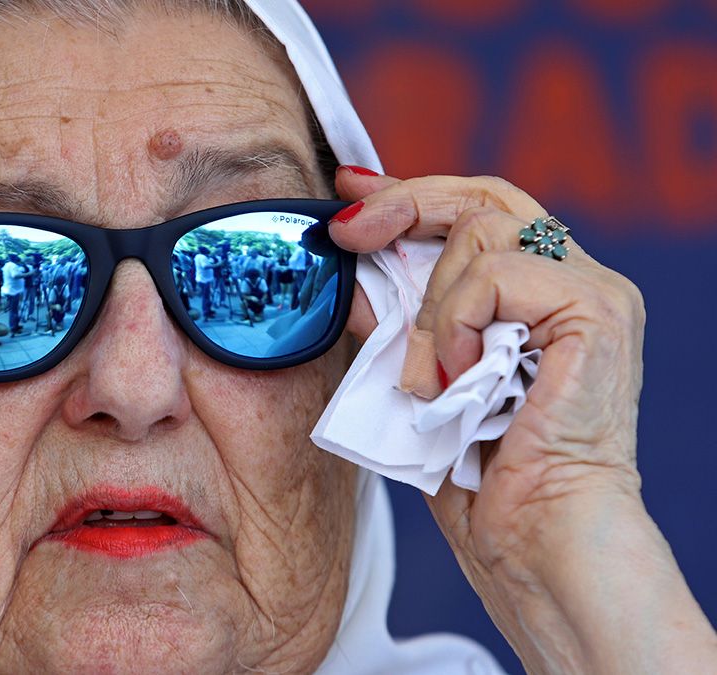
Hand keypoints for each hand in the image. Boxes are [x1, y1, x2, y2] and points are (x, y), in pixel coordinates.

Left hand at [333, 168, 714, 671]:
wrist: (534, 541)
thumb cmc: (483, 479)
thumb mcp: (420, 377)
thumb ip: (399, 322)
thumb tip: (353, 272)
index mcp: (540, 297)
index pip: (476, 212)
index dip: (409, 193)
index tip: (347, 191)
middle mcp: (576, 282)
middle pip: (484, 196)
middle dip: (402, 202)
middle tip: (346, 233)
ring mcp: (593, 292)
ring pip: (479, 235)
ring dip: (427, 309)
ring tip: (424, 380)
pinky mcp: (597, 312)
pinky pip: (494, 277)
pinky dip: (453, 325)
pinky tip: (454, 380)